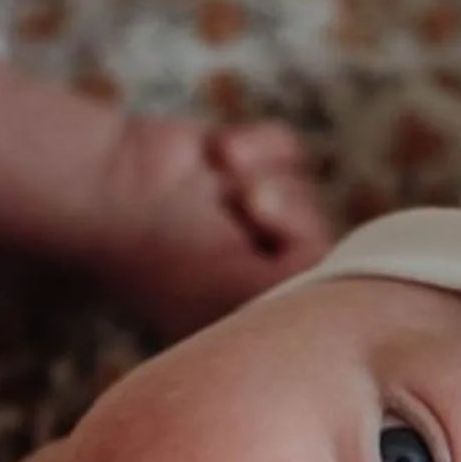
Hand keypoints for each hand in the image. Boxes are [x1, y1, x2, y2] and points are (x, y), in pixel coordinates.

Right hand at [100, 118, 337, 342]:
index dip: (304, 259)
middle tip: (249, 205)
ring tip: (223, 186)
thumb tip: (354, 288)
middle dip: (286, 212)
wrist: (107, 187)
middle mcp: (258, 274)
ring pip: (303, 191)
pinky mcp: (247, 170)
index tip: (273, 240)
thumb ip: (304, 290)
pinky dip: (256, 145)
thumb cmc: (167, 253)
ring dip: (261, 179)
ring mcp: (252, 221)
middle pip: (320, 236)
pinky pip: (287, 150)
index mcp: (256, 316)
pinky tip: (216, 152)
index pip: (323, 293)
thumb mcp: (243, 287)